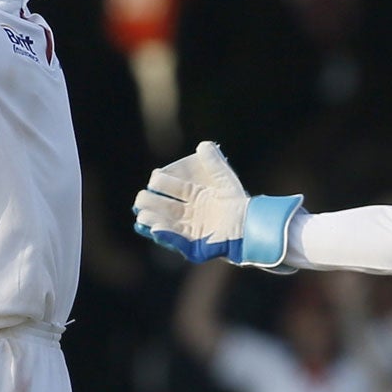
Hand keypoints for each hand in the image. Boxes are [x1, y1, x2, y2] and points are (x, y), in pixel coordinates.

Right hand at [134, 143, 251, 263]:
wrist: (251, 226)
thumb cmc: (239, 203)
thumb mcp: (225, 180)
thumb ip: (215, 163)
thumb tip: (203, 144)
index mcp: (196, 198)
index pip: (173, 189)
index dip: (162, 184)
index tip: (154, 179)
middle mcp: (191, 215)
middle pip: (165, 208)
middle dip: (151, 203)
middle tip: (140, 199)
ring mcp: (192, 231)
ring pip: (167, 225)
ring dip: (153, 220)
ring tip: (141, 215)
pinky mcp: (195, 247)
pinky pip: (178, 242)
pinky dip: (166, 236)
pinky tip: (155, 228)